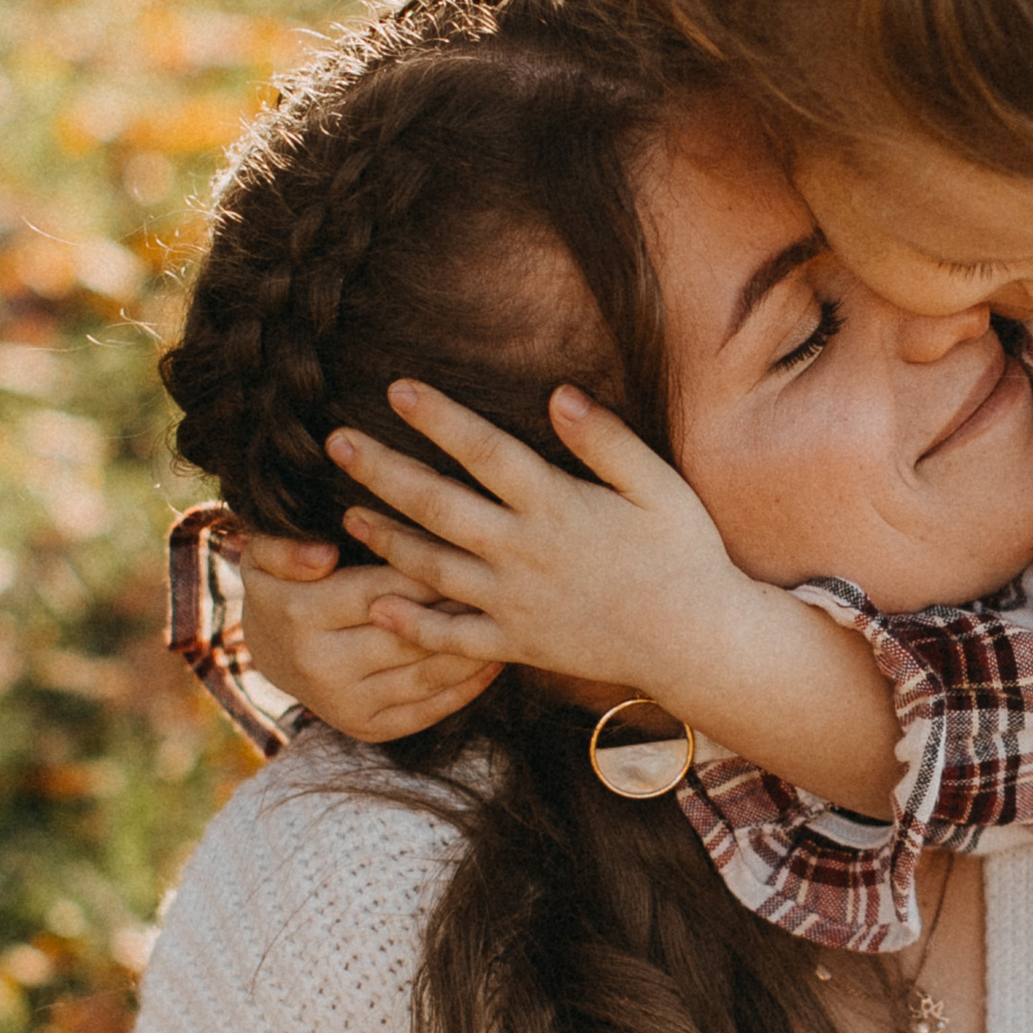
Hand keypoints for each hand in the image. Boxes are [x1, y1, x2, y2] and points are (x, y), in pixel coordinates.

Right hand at [238, 528, 502, 743]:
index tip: (475, 547)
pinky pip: (430, 709)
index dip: (433, 567)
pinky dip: (468, 686)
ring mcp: (346, 705)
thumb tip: (324, 555)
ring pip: (428, 674)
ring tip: (511, 617)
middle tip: (509, 581)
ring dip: (475, 648)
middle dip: (462, 607)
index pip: (385, 587)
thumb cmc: (282, 583)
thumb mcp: (266, 551)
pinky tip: (496, 657)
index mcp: (302, 614)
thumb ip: (286, 545)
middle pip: (413, 633)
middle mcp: (323, 667)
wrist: (268, 649)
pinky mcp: (368, 729)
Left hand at [327, 380, 747, 709]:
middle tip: (334, 442)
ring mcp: (515, 602)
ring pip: (433, 568)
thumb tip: (559, 394)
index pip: (484, 450)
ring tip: (347, 515)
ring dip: (385, 540)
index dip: (438, 418)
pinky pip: (455, 636)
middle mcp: (524, 553)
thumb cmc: (686, 556)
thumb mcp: (660, 487)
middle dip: (382, 471)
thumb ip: (607, 441)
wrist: (698, 644)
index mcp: (556, 506)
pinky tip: (378, 606)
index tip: (395, 388)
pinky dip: (413, 624)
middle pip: (438, 505)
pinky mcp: (518, 643)